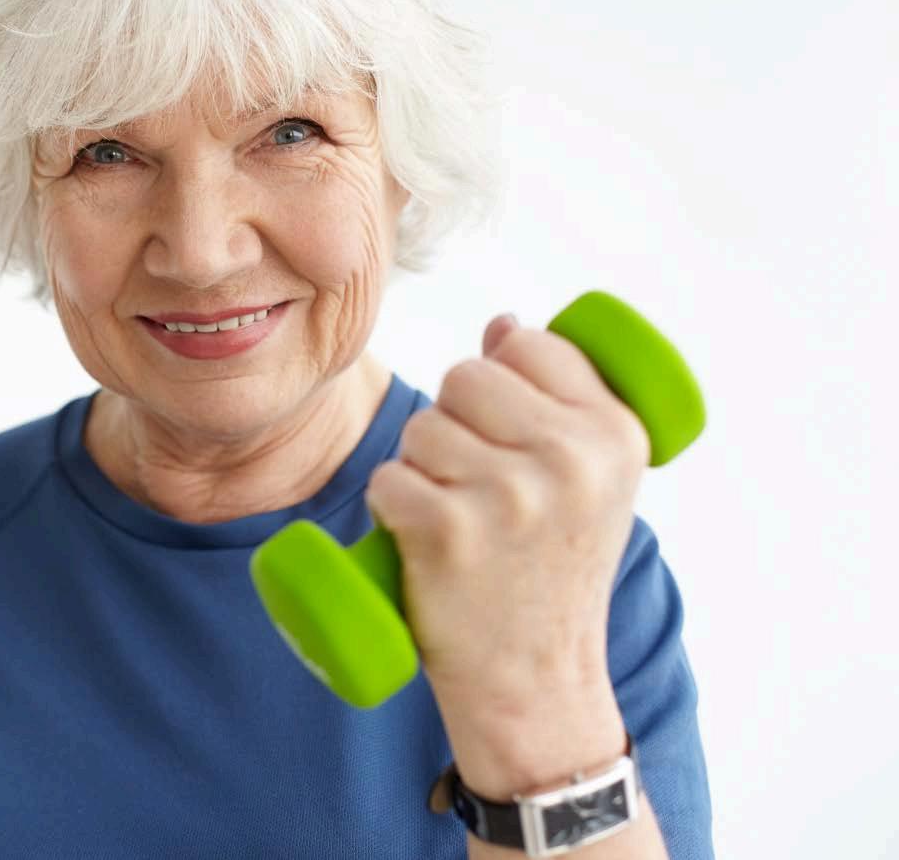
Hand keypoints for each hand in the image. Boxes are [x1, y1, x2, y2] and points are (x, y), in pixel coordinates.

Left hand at [364, 313, 651, 716]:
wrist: (534, 679)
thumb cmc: (550, 570)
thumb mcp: (591, 482)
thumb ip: (557, 398)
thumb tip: (505, 325)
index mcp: (615, 433)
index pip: (528, 344)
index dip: (501, 382)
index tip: (511, 436)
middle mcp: (571, 458)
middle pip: (464, 377)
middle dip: (454, 423)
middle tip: (477, 487)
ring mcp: (510, 494)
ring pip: (421, 428)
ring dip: (421, 469)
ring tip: (459, 520)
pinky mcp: (449, 531)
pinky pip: (389, 480)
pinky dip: (393, 510)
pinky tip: (426, 544)